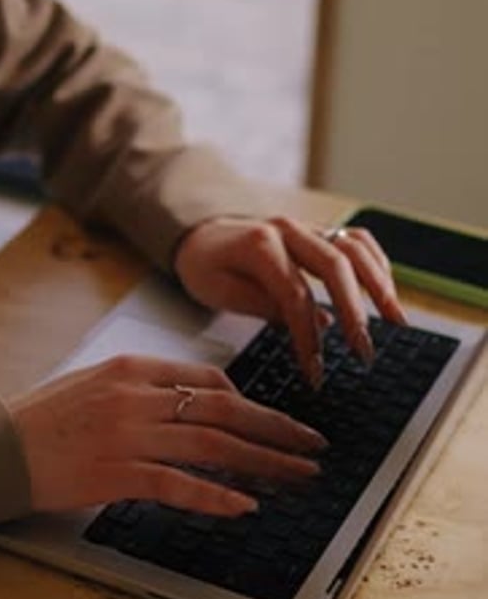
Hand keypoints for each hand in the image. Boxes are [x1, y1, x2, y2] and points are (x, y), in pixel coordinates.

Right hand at [8, 355, 324, 516]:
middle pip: (223, 411)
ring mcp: (126, 434)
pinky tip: (245, 505)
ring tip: (298, 475)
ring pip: (212, 446)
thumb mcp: (100, 381)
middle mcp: (137, 396)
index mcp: (134, 368)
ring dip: (262, 462)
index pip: (208, 379)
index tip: (273, 422)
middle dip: (276, 429)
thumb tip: (203, 400)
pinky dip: (215, 495)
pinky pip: (176, 484)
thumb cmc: (49, 415)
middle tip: (313, 445)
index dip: (249, 403)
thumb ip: (150, 386)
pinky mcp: (114, 474)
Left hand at [175, 216, 406, 386]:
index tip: (317, 370)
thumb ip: (265, 306)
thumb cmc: (207, 265)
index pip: (296, 294)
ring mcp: (308, 227)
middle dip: (355, 312)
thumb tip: (318, 327)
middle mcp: (289, 229)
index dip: (309, 335)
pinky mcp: (320, 231)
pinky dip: (377, 265)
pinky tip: (386, 294)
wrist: (202, 234)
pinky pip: (358, 240)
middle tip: (365, 351)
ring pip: (355, 248)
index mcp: (259, 244)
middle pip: (335, 266)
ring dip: (379, 285)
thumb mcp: (219, 291)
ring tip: (396, 321)